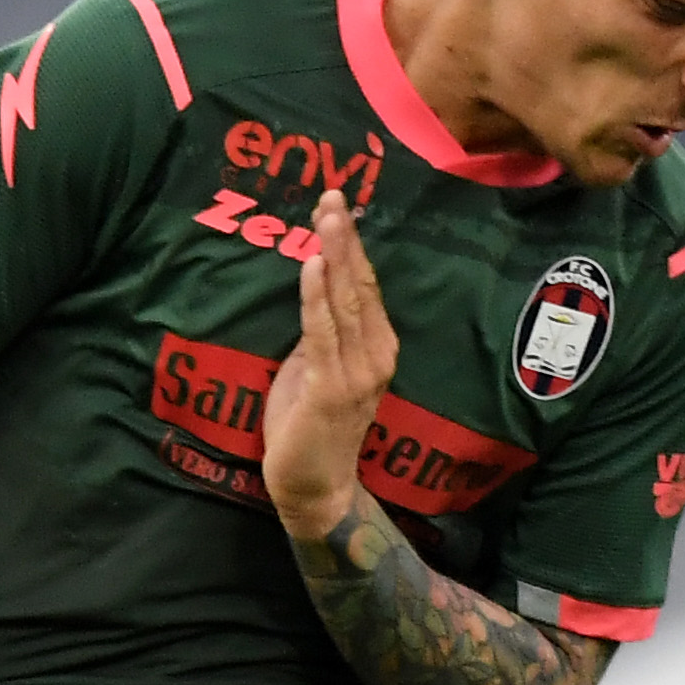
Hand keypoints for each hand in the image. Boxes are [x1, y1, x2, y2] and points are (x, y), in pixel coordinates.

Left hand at [260, 189, 396, 541]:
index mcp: (375, 347)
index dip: (352, 245)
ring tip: (325, 216)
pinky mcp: (331, 388)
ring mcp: (357, 372)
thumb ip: (317, 337)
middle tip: (332, 195)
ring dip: (334, 254)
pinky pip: (323, 333)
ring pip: (346, 301)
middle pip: (360, 284)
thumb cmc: (308, 431)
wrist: (314, 489)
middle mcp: (375, 354)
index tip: (337, 206)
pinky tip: (313, 264)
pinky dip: (317, 297)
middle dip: (345, 237)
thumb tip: (309, 298)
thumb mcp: (312, 372)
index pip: (365, 286)